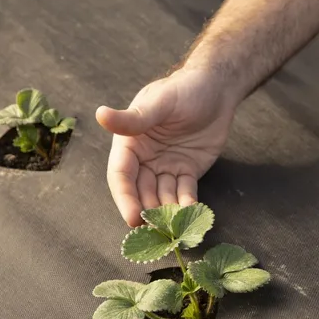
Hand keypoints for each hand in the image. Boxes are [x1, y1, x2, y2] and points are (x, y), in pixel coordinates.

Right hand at [96, 70, 237, 226]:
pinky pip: (184, 192)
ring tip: (176, 224)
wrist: (217, 88)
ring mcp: (166, 166)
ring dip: (167, 211)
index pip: (121, 175)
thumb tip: (100, 115)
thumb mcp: (159, 102)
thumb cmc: (184, 89)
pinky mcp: (187, 171)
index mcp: (130, 142)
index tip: (132, 217)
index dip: (125, 197)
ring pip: (162, 196)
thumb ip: (133, 118)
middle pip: (140, 191)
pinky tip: (193, 212)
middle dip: (146, 210)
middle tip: (156, 229)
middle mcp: (144, 158)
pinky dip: (187, 203)